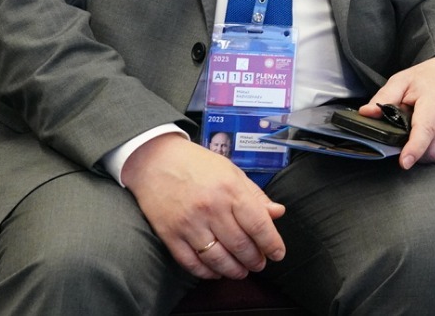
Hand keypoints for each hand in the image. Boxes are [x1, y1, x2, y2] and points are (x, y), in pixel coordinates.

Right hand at [121, 133, 285, 279]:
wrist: (155, 161)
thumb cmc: (199, 165)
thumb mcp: (232, 172)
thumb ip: (255, 195)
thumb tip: (278, 213)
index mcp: (230, 190)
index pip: (258, 224)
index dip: (271, 243)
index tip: (278, 254)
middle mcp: (211, 209)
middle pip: (239, 245)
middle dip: (254, 259)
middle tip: (260, 264)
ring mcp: (189, 224)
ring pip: (216, 258)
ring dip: (233, 270)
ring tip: (242, 272)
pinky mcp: (169, 235)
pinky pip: (190, 262)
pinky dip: (206, 272)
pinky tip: (216, 272)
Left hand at [362, 54, 434, 168]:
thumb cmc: (431, 78)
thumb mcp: (403, 80)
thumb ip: (384, 98)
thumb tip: (366, 113)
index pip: (426, 128)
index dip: (414, 148)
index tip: (405, 162)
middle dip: (419, 152)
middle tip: (411, 141)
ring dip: (432, 154)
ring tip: (427, 138)